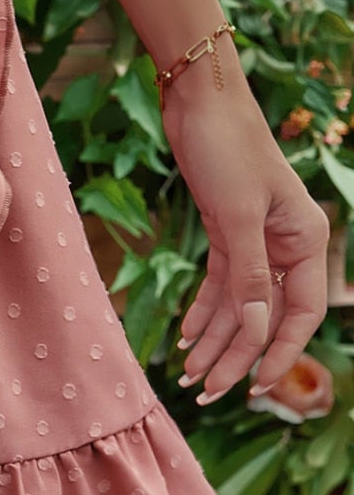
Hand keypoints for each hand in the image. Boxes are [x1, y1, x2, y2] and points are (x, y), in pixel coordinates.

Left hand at [162, 54, 330, 405]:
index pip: (302, 314)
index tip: (253, 387)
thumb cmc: (226, 148)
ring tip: (189, 377)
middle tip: (205, 393)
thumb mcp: (236, 216)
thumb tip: (258, 330)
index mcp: (307, 240)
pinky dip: (204, 311)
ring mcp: (258, 240)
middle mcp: (288, 245)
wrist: (199, 102)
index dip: (279, 354)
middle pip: (266, 316)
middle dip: (236, 357)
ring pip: (240, 305)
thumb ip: (250, 276)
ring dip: (215, 341)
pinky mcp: (228, 232)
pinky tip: (186, 338)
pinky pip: (220, 284)